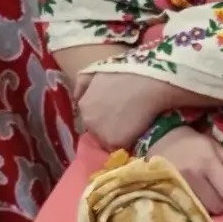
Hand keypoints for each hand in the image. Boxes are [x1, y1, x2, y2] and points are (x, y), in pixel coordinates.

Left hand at [78, 72, 210, 150]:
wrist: (146, 82)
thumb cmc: (126, 73)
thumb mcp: (95, 72)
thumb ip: (83, 86)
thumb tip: (76, 98)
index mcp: (83, 105)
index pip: (92, 120)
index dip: (106, 119)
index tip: (118, 115)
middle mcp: (87, 121)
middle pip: (98, 133)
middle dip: (109, 129)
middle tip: (126, 121)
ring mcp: (100, 133)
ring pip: (109, 143)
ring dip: (119, 138)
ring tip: (133, 127)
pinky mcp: (115, 142)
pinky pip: (122, 149)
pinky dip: (129, 143)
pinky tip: (138, 132)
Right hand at [149, 126, 222, 216]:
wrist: (155, 139)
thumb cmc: (190, 143)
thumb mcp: (215, 146)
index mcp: (208, 163)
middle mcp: (194, 177)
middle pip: (220, 207)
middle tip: (217, 193)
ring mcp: (180, 188)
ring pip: (206, 213)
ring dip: (210, 207)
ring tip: (205, 195)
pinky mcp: (169, 195)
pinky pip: (191, 213)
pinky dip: (196, 209)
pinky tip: (195, 199)